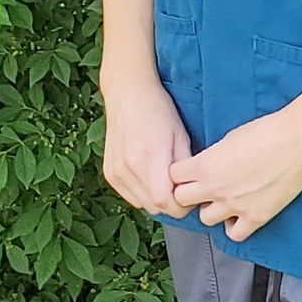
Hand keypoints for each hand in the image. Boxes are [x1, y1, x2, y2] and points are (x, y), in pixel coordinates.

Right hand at [100, 75, 193, 218]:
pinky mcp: (109, 173)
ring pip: (142, 204)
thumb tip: (191, 192)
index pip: (165, 202)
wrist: (128, 94)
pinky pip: (130, 196)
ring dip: (156, 198)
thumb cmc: (159, 110)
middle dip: (171, 203)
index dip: (182, 206)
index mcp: (149, 157)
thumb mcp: (181, 136)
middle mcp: (128, 168)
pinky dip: (142, 193)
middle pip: (154, 207)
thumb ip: (185, 168)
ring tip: (164, 178)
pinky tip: (149, 174)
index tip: (190, 195)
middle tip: (180, 186)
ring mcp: (116, 172)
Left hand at [170, 110, 301, 241]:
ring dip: (212, 209)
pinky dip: (234, 226)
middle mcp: (216, 188)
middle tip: (202, 186)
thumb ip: (212, 157)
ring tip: (224, 199)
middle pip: (182, 200)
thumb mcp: (229, 138)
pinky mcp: (256, 217)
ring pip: (205, 218)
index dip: (180, 173)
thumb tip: (206, 166)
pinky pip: (234, 234)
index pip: (174, 176)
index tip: (188, 171)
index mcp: (206, 165)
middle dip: (190, 192)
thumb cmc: (267, 132)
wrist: (297, 141)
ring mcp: (235, 205)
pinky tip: (240, 213)